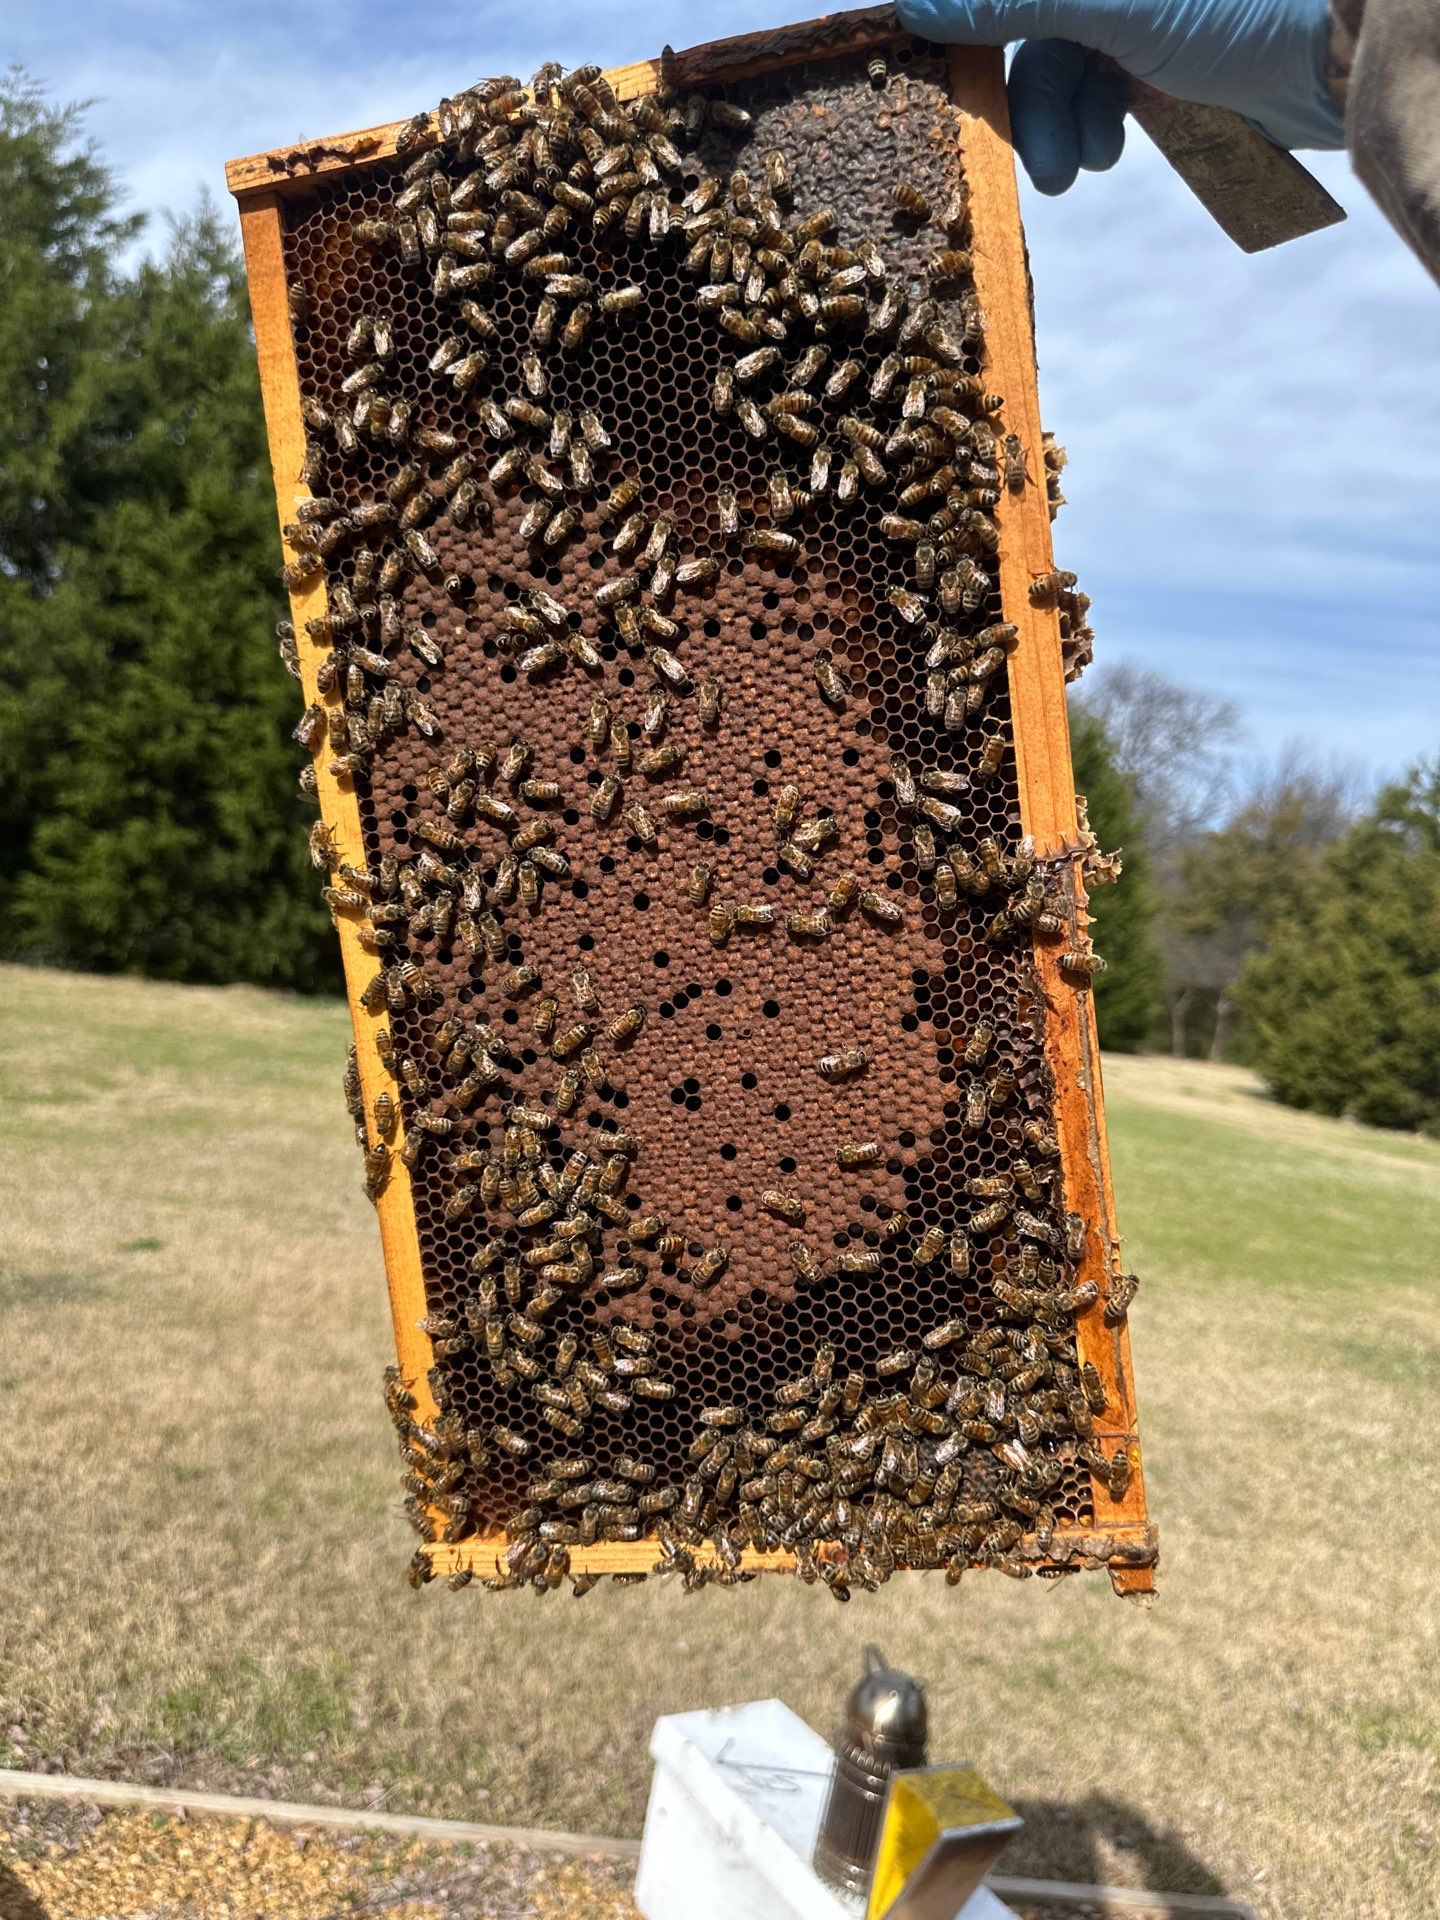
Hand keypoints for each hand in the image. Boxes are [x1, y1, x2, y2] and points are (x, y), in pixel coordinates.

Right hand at [895, 0, 1343, 194]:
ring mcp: (1133, 14)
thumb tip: (913, 5)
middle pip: (1024, 33)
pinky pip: (1093, 99)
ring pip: (1057, 74)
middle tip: (1032, 161)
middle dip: (1023, 101)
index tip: (932, 70)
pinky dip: (1089, 132)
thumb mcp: (1106, 4)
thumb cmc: (1235, 8)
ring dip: (1056, 128)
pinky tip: (1109, 150)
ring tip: (1082, 164)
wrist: (1334, 57)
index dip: (965, 23)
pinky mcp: (1156, 61)